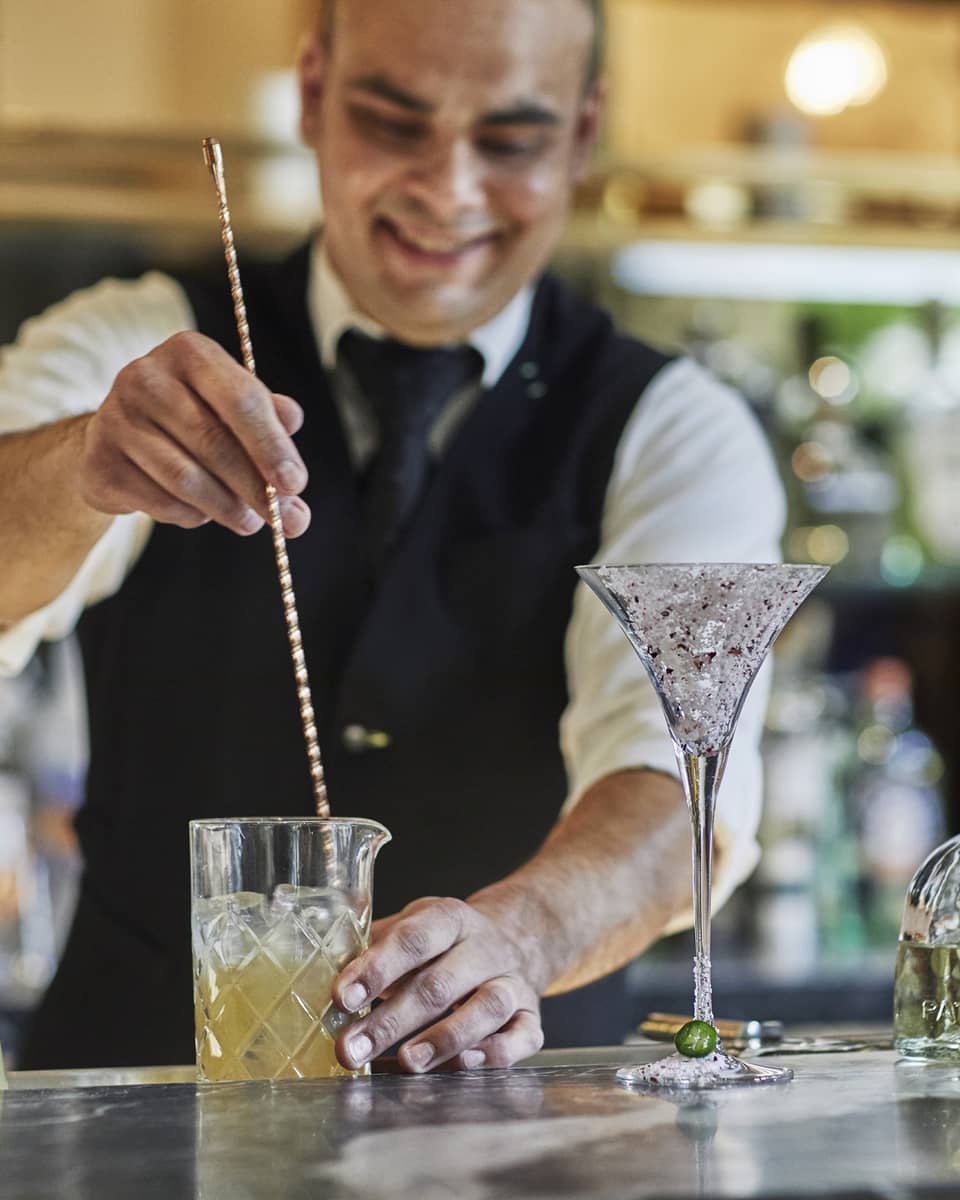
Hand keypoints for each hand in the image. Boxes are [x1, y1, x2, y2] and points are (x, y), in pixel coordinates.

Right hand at [80, 331, 310, 536]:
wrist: (118, 441)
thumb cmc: (193, 419)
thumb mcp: (234, 408)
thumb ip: (269, 417)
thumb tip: (293, 422)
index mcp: (190, 353)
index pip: (241, 400)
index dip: (271, 446)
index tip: (296, 484)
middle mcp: (146, 376)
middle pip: (213, 442)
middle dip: (256, 488)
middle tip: (288, 520)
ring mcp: (116, 418)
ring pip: (186, 478)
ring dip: (227, 508)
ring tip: (250, 522)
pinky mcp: (99, 461)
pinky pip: (160, 500)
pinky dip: (191, 515)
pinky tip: (202, 512)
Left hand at [332, 896, 546, 1073]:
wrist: (520, 936)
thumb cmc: (446, 943)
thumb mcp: (413, 926)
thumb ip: (373, 948)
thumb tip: (314, 976)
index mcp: (449, 919)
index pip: (412, 939)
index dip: (376, 968)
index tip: (340, 998)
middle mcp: (484, 947)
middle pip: (440, 983)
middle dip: (391, 1020)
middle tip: (351, 1048)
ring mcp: (513, 981)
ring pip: (486, 1007)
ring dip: (445, 1037)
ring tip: (407, 1062)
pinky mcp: (532, 1016)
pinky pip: (522, 1036)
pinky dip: (496, 1052)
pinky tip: (465, 1064)